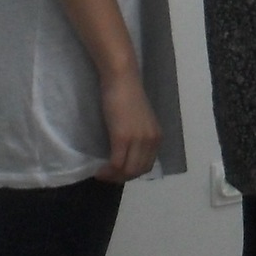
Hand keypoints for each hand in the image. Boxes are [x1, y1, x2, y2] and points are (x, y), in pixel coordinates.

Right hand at [96, 63, 163, 181]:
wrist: (121, 78)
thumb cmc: (126, 95)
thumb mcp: (138, 121)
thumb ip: (138, 137)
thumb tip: (127, 154)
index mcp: (156, 137)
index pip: (146, 165)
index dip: (131, 173)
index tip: (116, 172)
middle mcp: (151, 140)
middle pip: (138, 171)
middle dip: (121, 177)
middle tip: (106, 174)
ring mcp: (137, 140)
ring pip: (128, 171)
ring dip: (114, 177)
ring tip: (101, 173)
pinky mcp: (122, 138)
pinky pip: (116, 164)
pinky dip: (107, 171)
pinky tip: (98, 170)